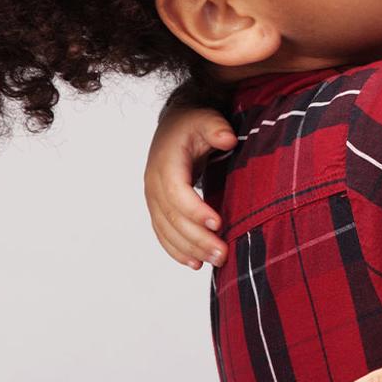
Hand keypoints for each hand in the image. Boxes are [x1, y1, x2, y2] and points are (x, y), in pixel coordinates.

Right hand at [143, 105, 236, 268]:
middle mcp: (154, 184)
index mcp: (166, 163)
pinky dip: (177, 250)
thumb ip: (216, 127)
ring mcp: (153, 199)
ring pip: (167, 230)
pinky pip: (162, 234)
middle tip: (223, 253)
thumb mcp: (206, 118)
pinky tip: (195, 263)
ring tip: (215, 261)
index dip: (195, 210)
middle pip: (173, 217)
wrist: (173, 127)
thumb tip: (228, 139)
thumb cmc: (192, 125)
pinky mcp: (158, 209)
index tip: (219, 224)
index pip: (176, 191)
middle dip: (197, 238)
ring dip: (189, 249)